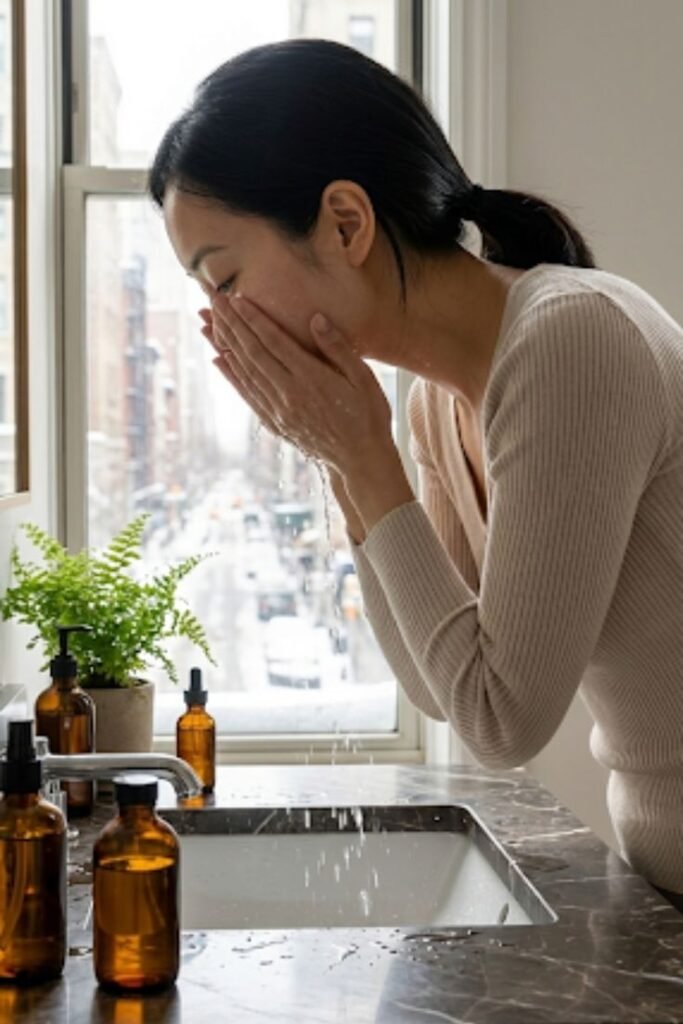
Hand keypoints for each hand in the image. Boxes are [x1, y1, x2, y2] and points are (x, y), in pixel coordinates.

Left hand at [200, 293, 396, 477]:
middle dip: (232, 325)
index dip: (253, 318)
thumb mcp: (364, 379)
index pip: (275, 341)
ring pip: (245, 372)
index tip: (236, 298)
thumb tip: (315, 318)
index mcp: (312, 379)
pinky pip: (248, 395)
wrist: (360, 460)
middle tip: (213, 300)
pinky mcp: (275, 423)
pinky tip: (219, 359)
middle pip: (253, 353)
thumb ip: (338, 348)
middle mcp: (290, 394)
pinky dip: (231, 376)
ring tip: (208, 323)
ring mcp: (279, 410)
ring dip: (225, 345)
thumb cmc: (368, 415)